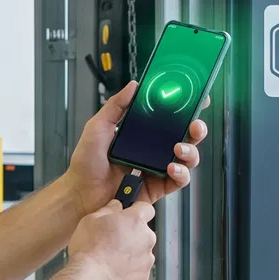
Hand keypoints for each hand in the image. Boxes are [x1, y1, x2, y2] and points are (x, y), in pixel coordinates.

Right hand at [64, 200, 157, 279]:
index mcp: (135, 220)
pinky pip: (138, 268)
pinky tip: (112, 269)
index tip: (127, 214)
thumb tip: (116, 205)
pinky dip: (129, 269)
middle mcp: (146, 238)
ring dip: (130, 252)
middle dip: (131, 234)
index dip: (136, 211)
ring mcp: (147, 259)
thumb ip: (108, 209)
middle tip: (112, 239)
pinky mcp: (143, 276)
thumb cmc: (90, 249)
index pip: (146, 208)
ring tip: (110, 257)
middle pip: (143, 232)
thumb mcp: (91, 219)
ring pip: (141, 251)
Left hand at [66, 81, 209, 214]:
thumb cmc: (86, 163)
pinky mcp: (157, 187)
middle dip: (197, 129)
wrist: (81, 193)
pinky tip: (171, 168)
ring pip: (187, 158)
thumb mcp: (97, 127)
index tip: (196, 98)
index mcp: (141, 133)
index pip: (169, 117)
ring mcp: (157, 168)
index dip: (186, 108)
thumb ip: (115, 106)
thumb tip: (133, 86)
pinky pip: (178, 181)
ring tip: (179, 149)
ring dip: (190, 151)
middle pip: (185, 136)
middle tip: (194, 125)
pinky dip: (180, 174)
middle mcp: (153, 150)